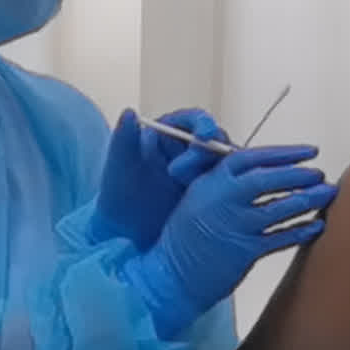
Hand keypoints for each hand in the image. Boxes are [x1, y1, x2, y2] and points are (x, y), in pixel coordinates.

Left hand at [92, 107, 222, 247]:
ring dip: (225, 170)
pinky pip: (229, 184)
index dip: (202, 124)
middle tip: (193, 171)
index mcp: (166, 136)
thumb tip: (128, 112)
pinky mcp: (211, 193)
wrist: (127, 237)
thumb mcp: (119, 169)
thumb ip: (123, 140)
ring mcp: (200, 173)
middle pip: (214, 140)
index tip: (204, 135)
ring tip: (208, 187)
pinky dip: (231, 187)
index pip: (192, 121)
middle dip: (211, 150)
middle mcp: (186, 151)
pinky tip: (222, 199)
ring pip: (224, 162)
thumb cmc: (118, 201)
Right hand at [126, 143, 334, 335]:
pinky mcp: (245, 252)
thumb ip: (222, 182)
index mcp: (210, 183)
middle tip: (319, 173)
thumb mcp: (196, 199)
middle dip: (299, 174)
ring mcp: (235, 226)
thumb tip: (256, 170)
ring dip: (308, 199)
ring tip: (327, 193)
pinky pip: (281, 238)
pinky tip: (316, 225)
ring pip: (280, 208)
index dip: (283, 153)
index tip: (306, 151)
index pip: (251, 157)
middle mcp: (223, 201)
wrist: (170, 275)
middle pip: (269, 179)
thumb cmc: (182, 239)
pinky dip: (301, 230)